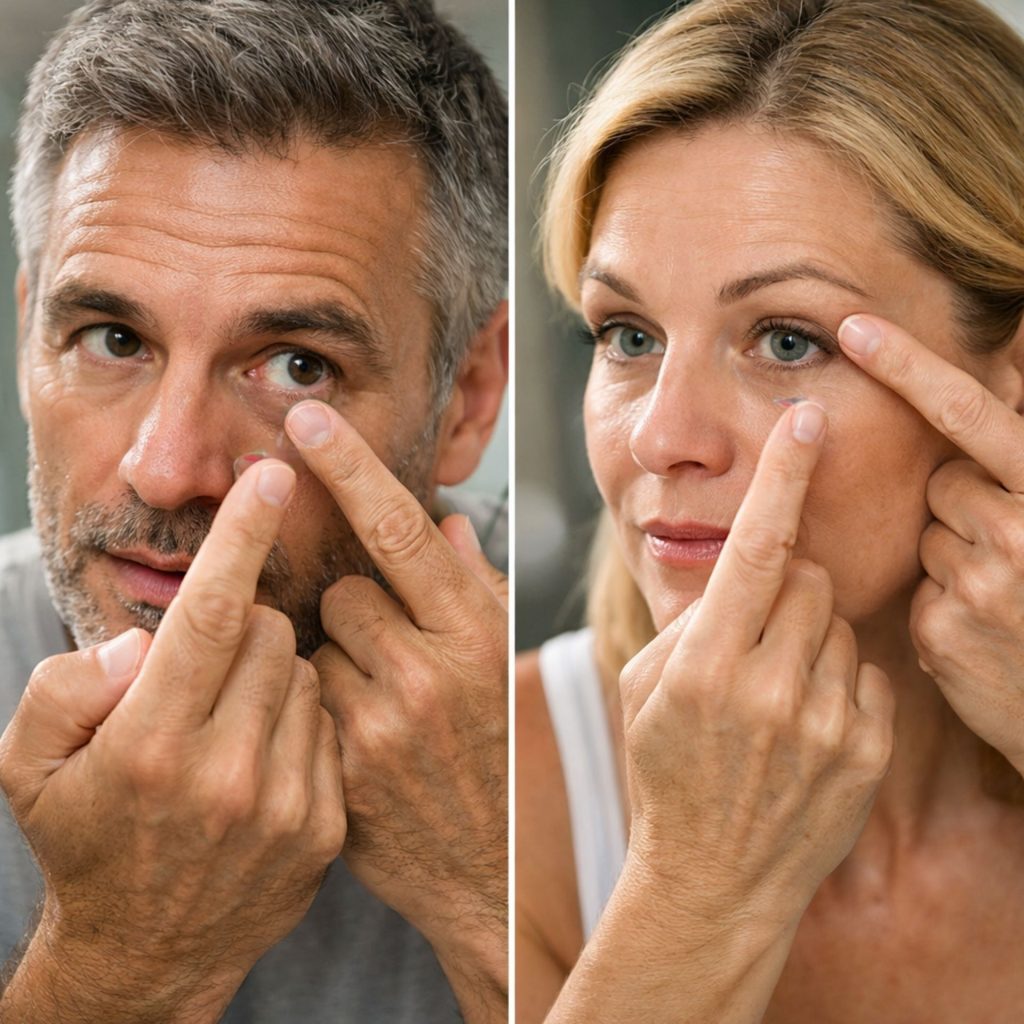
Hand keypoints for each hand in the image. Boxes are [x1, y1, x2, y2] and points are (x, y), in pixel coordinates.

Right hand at [0, 460, 344, 1022]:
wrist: (148, 953)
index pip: (211, 613)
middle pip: (267, 631)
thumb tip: (142, 641)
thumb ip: (65, 687)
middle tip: (208, 664)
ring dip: (271, 671)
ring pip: (302, 671)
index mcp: (150, 743)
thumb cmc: (87, 841)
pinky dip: (299, 717)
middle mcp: (226, 771)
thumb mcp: (29, 766)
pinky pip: (328, 723)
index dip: (243, 536)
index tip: (273, 479)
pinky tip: (263, 751)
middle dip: (240, 623)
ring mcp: (285, 801)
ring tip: (231, 717)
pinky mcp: (324, 823)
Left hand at [284, 401, 506, 1016]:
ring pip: (320, 642)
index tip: (305, 419)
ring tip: (377, 700)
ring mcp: (383, 722)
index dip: (349, 466)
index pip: (400, 529)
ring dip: (337, 658)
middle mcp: (432, 669)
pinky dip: (323, 704)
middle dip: (356, 606)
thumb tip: (451, 522)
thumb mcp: (509, 665)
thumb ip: (480, 590)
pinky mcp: (343, 765)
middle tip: (389, 651)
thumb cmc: (504, 755)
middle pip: (348, 588)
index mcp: (478, 632)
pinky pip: (307, 699)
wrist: (492, 874)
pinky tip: (359, 738)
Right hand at [619, 401, 893, 921]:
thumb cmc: (666, 771)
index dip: (783, 477)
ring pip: (838, 621)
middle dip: (786, 587)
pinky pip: (865, 670)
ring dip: (810, 635)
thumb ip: (692, 618)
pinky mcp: (864, 750)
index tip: (807, 421)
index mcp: (702, 665)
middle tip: (756, 632)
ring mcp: (822, 723)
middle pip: (807, 578)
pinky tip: (806, 720)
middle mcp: (766, 689)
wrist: (714, 878)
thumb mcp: (647, 686)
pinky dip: (838, 679)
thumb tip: (740, 565)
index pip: (754, 548)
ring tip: (777, 689)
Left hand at [838, 314, 1023, 773]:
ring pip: (926, 534)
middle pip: (941, 481)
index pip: (970, 415)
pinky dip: (941, 601)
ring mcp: (979, 586)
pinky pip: (915, 587)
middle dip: (963, 501)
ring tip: (1005, 596)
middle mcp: (1020, 534)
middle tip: (1012, 548)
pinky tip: (983, 630)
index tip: (855, 326)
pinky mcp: (940, 632)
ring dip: (953, 553)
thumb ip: (1022, 454)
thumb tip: (1014, 366)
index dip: (911, 366)